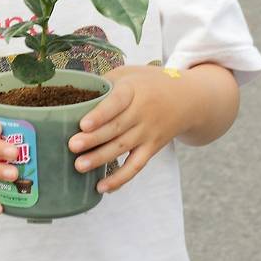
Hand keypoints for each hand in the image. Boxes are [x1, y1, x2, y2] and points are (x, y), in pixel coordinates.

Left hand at [68, 65, 191, 192]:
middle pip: (116, 128)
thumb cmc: (149, 83)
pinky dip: (120, 178)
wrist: (188, 98)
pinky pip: (136, 166)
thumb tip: (73, 94)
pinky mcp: (152, 148)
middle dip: (93, 139)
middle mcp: (142, 112)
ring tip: (79, 166)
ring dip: (100, 158)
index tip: (83, 124)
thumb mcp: (130, 73)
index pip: (117, 102)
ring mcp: (148, 132)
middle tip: (72, 146)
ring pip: (123, 148)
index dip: (100, 114)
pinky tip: (102, 187)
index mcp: (134, 90)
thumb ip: (105, 83)